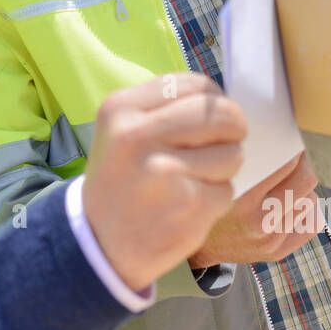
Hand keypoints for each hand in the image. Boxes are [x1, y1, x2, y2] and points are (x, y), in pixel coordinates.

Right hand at [82, 73, 245, 290]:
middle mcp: (138, 135)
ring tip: (192, 182)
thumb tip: (224, 101)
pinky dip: (216, 201)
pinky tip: (187, 207)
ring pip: (232, 154)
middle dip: (232, 133)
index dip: (216, 102)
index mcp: (121, 108)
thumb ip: (167, 109)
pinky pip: (227, 190)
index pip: (196, 85)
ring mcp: (164, 171)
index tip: (212, 122)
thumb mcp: (124, 131)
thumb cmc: (123, 180)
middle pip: (223, 115)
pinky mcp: (188, 204)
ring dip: (223, 170)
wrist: (98, 244)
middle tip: (219, 150)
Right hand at [186, 150, 321, 267]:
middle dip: (303, 165)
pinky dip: (304, 212)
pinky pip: (311, 224)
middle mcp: (258, 221)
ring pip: (311, 200)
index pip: (288, 163)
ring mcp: (270, 239)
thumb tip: (276, 132)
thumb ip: (241, 155)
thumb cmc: (205, 196)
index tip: (287, 141)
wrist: (193, 244)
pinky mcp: (277, 252)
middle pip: (306, 180)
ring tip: (283, 186)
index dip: (292, 148)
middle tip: (293, 159)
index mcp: (242, 196)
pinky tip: (287, 207)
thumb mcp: (216, 172)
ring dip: (300, 190)